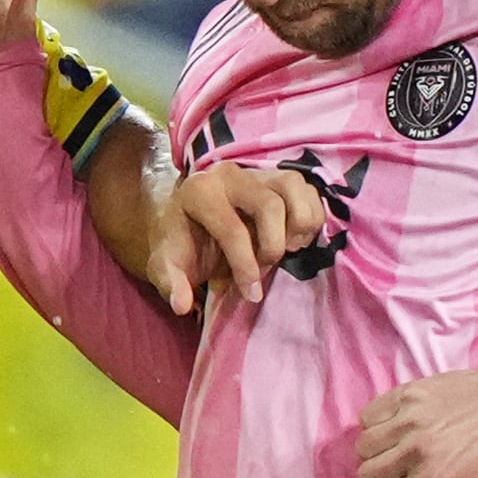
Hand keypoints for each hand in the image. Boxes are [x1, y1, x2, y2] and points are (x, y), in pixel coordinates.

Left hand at [152, 161, 333, 316]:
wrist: (193, 222)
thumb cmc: (183, 244)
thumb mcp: (167, 264)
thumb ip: (170, 281)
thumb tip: (181, 305)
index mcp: (199, 191)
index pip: (231, 228)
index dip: (245, 266)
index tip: (251, 294)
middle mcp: (230, 174)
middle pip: (270, 205)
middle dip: (272, 247)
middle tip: (265, 269)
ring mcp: (258, 172)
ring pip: (294, 187)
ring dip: (298, 226)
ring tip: (287, 249)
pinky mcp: (279, 177)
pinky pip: (309, 191)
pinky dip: (311, 218)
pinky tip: (294, 240)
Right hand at [355, 356, 477, 477]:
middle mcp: (416, 452)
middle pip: (366, 477)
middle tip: (398, 473)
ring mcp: (408, 420)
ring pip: (361, 447)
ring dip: (375, 453)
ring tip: (396, 448)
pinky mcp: (407, 393)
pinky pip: (367, 415)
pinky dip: (375, 424)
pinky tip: (395, 426)